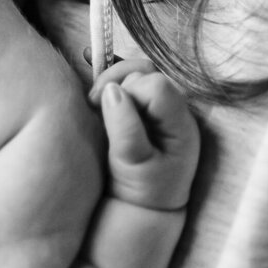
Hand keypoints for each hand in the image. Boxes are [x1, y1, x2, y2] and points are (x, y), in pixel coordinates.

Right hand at [89, 58, 199, 211]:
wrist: (144, 209)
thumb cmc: (142, 192)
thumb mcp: (133, 166)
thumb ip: (125, 128)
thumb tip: (112, 91)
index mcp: (180, 125)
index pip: (156, 86)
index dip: (129, 91)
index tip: (102, 107)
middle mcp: (173, 111)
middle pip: (145, 73)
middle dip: (116, 82)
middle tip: (94, 103)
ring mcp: (158, 108)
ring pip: (135, 73)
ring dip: (111, 82)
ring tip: (94, 102)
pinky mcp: (142, 107)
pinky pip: (127, 78)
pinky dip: (110, 72)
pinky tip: (88, 58)